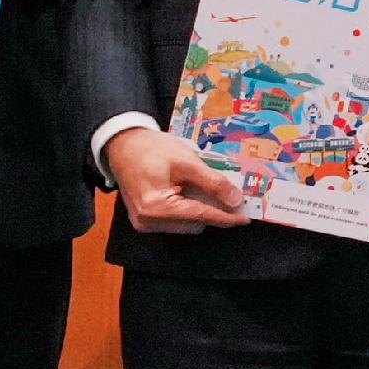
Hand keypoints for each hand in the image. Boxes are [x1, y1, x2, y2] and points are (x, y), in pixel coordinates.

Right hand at [104, 125, 250, 231]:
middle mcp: (148, 221)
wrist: (123, 145)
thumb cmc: (152, 149)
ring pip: (187, 224)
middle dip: (214, 210)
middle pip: (195, 223)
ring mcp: (144, 223)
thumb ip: (212, 182)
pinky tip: (188, 191)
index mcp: (156, 207)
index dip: (226, 217)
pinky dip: (187, 208)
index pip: (201, 216)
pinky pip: (175, 220)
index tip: (246, 218)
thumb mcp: (187, 161)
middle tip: (229, 194)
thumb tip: (235, 200)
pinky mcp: (144, 220)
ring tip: (202, 186)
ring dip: (200, 209)